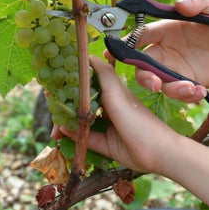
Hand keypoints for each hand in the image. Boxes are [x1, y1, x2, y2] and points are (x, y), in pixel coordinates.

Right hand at [60, 56, 179, 173]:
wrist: (158, 153)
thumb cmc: (139, 120)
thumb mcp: (118, 94)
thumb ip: (104, 76)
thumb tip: (89, 56)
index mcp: (112, 93)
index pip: (89, 84)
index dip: (72, 83)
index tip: (55, 83)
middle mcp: (108, 108)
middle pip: (82, 104)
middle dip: (65, 106)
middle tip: (50, 108)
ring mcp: (106, 127)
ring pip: (81, 122)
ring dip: (66, 124)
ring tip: (52, 129)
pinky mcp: (106, 144)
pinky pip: (85, 138)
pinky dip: (73, 137)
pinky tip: (61, 136)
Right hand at [130, 0, 208, 102]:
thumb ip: (199, 2)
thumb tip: (181, 4)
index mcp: (165, 30)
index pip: (140, 36)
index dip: (124, 43)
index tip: (113, 52)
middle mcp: (165, 51)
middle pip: (142, 65)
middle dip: (143, 76)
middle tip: (155, 84)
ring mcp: (174, 69)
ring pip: (158, 83)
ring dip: (170, 89)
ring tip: (191, 88)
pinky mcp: (185, 83)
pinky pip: (177, 92)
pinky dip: (185, 95)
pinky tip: (200, 91)